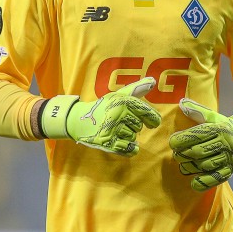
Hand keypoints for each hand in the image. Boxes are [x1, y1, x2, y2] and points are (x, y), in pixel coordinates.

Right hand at [40, 77, 161, 155]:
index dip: (153, 120)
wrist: (79, 120)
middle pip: (139, 126)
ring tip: (115, 130)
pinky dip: (130, 149)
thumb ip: (137, 89)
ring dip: (128, 136)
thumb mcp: (119, 96)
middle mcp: (118, 114)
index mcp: (123, 101)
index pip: (148, 113)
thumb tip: (153, 81)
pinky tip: (122, 143)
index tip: (152, 123)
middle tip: (120, 122)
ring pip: (133, 138)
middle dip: (133, 126)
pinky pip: (130, 150)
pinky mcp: (108, 143)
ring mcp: (112, 129)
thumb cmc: (103, 107)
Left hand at [169, 100, 232, 190]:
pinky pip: (214, 179)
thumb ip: (196, 111)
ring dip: (189, 167)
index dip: (181, 140)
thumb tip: (181, 104)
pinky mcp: (230, 171)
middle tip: (176, 155)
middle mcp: (225, 143)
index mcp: (219, 129)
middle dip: (182, 154)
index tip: (172, 143)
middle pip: (197, 152)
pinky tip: (194, 182)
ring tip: (183, 165)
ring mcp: (229, 159)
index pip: (196, 135)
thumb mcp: (212, 116)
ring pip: (203, 166)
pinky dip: (202, 182)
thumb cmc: (223, 126)